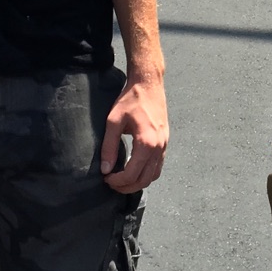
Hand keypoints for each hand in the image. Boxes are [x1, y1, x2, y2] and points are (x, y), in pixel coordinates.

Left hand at [101, 72, 168, 191]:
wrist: (149, 84)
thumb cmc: (130, 100)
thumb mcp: (113, 121)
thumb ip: (109, 146)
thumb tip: (105, 169)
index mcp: (146, 143)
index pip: (132, 174)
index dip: (117, 181)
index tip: (105, 178)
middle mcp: (158, 147)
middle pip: (144, 180)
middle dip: (127, 187)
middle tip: (111, 183)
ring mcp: (164, 145)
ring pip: (153, 176)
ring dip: (138, 182)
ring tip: (122, 180)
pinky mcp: (165, 142)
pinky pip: (158, 166)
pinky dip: (147, 174)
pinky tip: (134, 170)